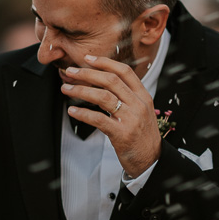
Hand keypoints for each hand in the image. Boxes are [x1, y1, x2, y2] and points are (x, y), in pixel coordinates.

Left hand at [61, 54, 160, 177]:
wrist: (152, 161)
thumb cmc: (142, 136)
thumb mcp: (141, 111)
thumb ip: (127, 97)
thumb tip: (104, 82)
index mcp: (143, 96)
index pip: (124, 71)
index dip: (105, 62)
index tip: (87, 58)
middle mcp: (138, 104)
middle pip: (110, 80)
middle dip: (87, 73)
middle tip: (70, 72)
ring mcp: (131, 119)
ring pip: (102, 96)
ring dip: (80, 90)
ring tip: (66, 88)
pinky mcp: (122, 134)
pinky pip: (98, 119)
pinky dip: (83, 113)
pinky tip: (72, 111)